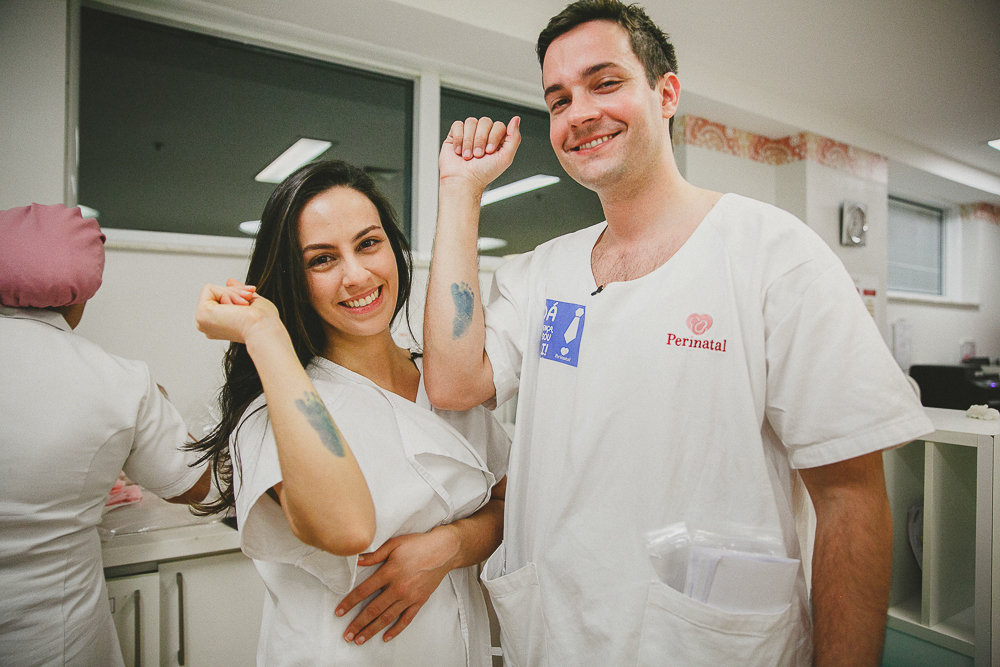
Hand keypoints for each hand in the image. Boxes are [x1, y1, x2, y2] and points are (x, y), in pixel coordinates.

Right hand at [195, 279, 278, 343]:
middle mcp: (208, 326)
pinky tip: (236, 307)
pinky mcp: (201, 314)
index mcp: (219, 326)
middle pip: (216, 293)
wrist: (264, 329)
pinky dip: (227, 293)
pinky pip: (210, 289)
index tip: (251, 294)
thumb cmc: (264, 322)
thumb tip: (229, 281)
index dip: (236, 293)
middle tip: (249, 298)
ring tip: (244, 305)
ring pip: (212, 290)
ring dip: (233, 293)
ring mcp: (202, 321)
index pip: (220, 299)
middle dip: (236, 292)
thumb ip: (238, 292)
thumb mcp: (252, 302)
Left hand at [336, 526, 459, 644]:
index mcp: (390, 572)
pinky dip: (395, 630)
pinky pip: (406, 619)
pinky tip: (385, 637)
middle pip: (373, 609)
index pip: (364, 591)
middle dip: (358, 623)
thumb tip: (357, 560)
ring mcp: (410, 597)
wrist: (444, 550)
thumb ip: (375, 554)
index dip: (350, 602)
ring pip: (387, 617)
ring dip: (372, 630)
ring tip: (360, 639)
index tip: (339, 612)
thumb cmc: (418, 544)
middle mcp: (398, 587)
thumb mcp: (394, 544)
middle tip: (347, 635)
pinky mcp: (419, 601)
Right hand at [439, 116, 520, 194]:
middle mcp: (484, 135)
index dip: (494, 137)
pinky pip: (458, 125)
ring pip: (471, 122)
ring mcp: (469, 134)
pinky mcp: (455, 135)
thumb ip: (514, 138)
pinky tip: (459, 151)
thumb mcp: (505, 158)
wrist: (463, 182)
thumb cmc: (483, 174)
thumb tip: (516, 119)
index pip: (498, 125)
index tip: (490, 151)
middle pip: (485, 121)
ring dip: (469, 141)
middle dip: (481, 140)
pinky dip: (458, 139)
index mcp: (497, 139)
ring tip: (468, 155)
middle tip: (478, 155)